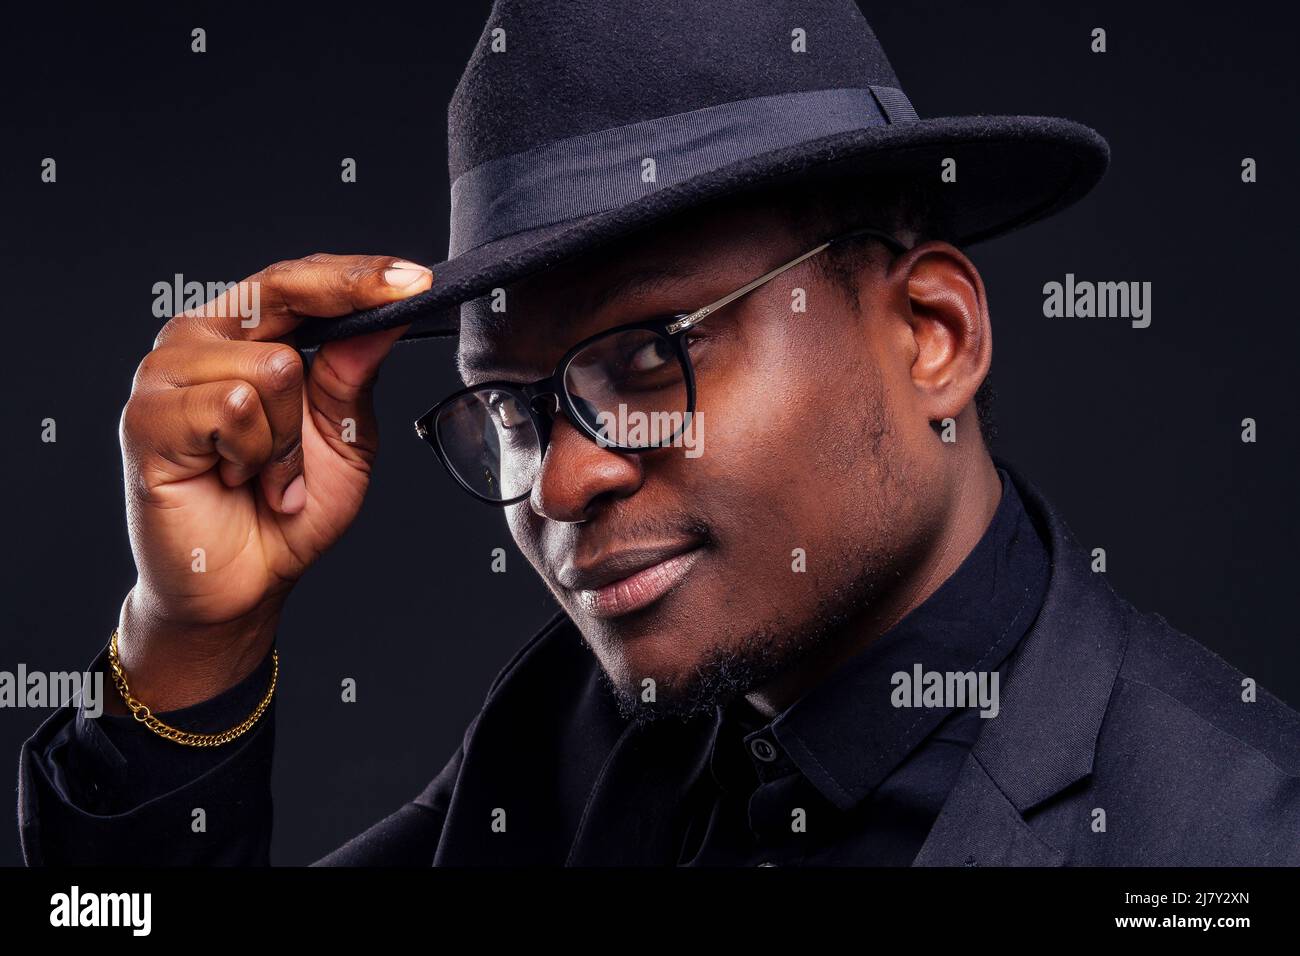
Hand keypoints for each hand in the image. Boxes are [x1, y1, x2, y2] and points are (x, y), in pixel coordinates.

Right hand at [114, 254, 431, 707]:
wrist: (244, 583)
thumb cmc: (289, 507)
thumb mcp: (344, 437)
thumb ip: (354, 374)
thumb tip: (387, 314)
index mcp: (245, 332)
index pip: (300, 279)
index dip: (358, 275)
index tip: (417, 280)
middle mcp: (199, 338)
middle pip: (285, 302)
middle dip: (325, 372)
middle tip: (320, 437)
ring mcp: (165, 374)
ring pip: (270, 366)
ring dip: (286, 440)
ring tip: (265, 476)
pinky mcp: (146, 417)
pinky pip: (233, 408)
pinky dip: (256, 457)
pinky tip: (237, 482)